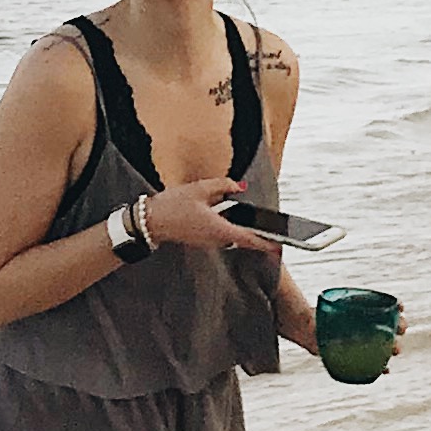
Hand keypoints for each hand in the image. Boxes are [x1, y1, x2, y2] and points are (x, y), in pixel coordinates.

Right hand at [143, 181, 277, 255]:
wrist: (151, 221)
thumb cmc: (173, 206)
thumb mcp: (200, 189)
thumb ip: (223, 186)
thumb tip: (240, 186)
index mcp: (219, 229)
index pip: (249, 239)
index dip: (266, 243)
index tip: (279, 245)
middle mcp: (216, 240)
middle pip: (244, 241)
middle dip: (259, 239)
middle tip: (275, 237)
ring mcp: (209, 242)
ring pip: (233, 239)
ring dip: (246, 235)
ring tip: (260, 229)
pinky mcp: (202, 240)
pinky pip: (223, 236)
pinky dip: (233, 231)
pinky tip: (234, 221)